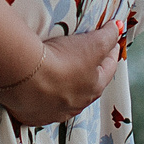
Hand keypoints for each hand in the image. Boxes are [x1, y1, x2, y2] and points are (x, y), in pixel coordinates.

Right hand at [0, 22, 123, 127]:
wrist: (25, 75)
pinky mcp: (32, 115)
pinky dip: (43, 98)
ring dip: (65, 87)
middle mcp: (76, 104)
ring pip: (64, 98)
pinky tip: (38, 89)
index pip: (109, 68)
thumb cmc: (62, 59)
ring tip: (60, 73)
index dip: (111, 52)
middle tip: (86, 57)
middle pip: (87, 85)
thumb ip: (108, 35)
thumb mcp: (93, 43)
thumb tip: (118, 27)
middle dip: (89, 71)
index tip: (111, 43)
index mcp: (94, 88)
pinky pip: (41, 106)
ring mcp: (54, 112)